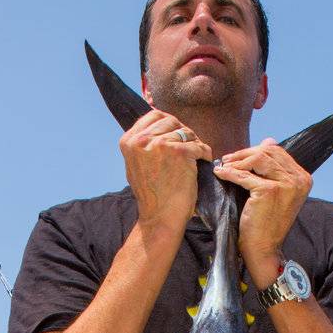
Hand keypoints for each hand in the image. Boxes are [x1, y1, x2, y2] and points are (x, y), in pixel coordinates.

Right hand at [121, 110, 213, 238]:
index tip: (176, 135)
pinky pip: (198, 145)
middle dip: (183, 132)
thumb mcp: (136, 164)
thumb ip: (143, 144)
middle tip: (190, 146)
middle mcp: (141, 140)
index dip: (168, 124)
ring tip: (197, 156)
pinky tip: (204, 161)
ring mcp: (160, 145)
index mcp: (129, 140)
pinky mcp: (179, 152)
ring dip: (195, 143)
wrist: (160, 217)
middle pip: (171, 121)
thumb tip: (158, 126)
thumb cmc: (152, 194)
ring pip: (186, 132)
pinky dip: (204, 152)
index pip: (154, 116)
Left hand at [212, 140, 311, 288]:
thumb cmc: (267, 222)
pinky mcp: (270, 191)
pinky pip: (245, 176)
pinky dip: (230, 173)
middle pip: (269, 151)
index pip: (278, 151)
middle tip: (228, 159)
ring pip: (258, 159)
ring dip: (238, 161)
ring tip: (225, 166)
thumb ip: (274, 168)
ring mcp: (286, 185)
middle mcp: (299, 179)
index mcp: (303, 178)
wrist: (264, 249)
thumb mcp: (276, 192)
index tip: (239, 156)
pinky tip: (221, 174)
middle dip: (245, 153)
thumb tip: (269, 140)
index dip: (256, 150)